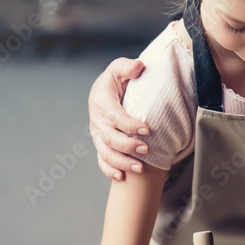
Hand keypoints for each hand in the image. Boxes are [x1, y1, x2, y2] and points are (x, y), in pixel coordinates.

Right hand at [89, 58, 149, 179]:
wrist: (108, 92)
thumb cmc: (117, 80)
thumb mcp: (119, 69)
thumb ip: (127, 67)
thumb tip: (139, 66)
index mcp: (101, 101)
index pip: (114, 116)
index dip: (129, 125)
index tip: (147, 129)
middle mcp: (97, 120)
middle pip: (109, 138)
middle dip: (128, 146)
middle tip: (146, 150)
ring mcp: (98, 135)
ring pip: (105, 153)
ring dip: (121, 162)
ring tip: (139, 168)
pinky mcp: (101, 144)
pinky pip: (101, 160)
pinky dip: (109, 170)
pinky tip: (121, 177)